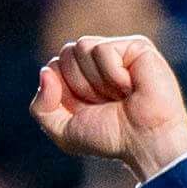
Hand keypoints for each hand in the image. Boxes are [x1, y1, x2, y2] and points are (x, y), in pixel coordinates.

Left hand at [33, 32, 186, 179]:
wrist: (146, 142)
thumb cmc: (111, 138)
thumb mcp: (64, 132)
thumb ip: (40, 107)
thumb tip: (45, 71)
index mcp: (81, 76)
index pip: (53, 66)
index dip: (64, 91)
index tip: (88, 110)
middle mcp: (99, 61)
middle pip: (66, 53)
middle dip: (80, 85)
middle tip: (106, 103)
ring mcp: (119, 51)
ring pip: (82, 47)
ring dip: (97, 81)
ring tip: (120, 94)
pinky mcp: (137, 46)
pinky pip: (103, 50)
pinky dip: (113, 75)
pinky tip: (131, 86)